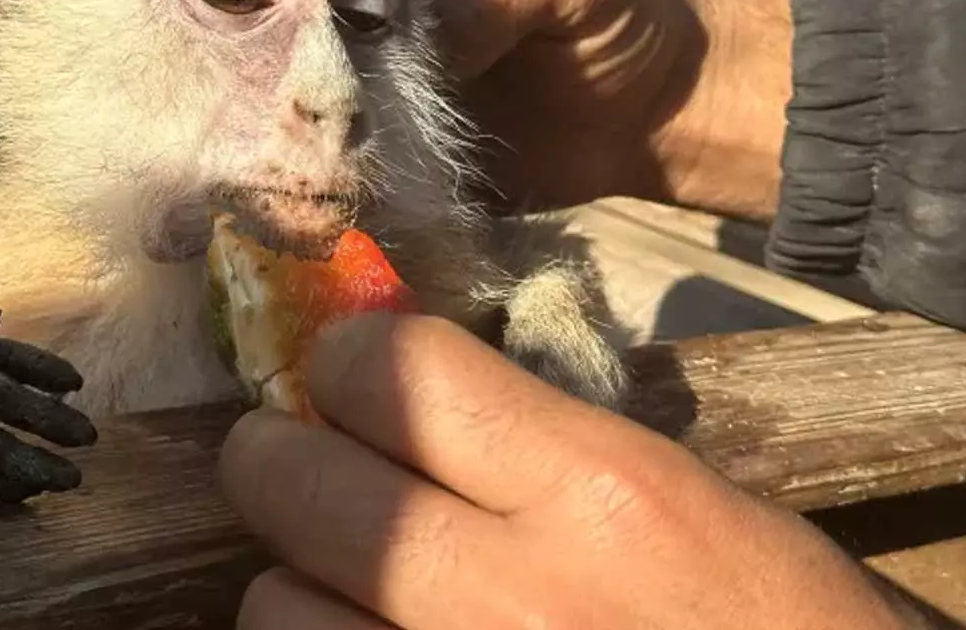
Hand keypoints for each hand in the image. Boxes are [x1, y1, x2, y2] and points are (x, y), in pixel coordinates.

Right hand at [114, 0, 728, 210]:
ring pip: (274, 48)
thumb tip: (425, 24)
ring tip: (134, 55)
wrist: (659, 119)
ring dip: (213, 53)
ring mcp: (365, 61)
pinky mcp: (378, 136)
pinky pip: (314, 135)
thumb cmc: (624, 11)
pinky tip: (215, 150)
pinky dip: (269, 143)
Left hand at [219, 314, 924, 629]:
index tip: (349, 373)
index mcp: (602, 493)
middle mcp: (513, 593)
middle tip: (296, 459)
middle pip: (297, 482)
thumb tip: (409, 391)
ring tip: (342, 587)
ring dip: (295, 584)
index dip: (350, 360)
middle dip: (279, 455)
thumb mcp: (694, 507)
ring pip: (272, 605)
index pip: (395, 373)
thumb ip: (548, 443)